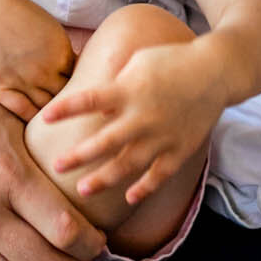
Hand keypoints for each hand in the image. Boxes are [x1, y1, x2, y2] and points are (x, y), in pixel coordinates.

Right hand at [0, 0, 74, 120]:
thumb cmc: (21, 18)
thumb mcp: (53, 32)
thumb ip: (65, 55)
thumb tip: (79, 72)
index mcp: (62, 55)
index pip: (79, 83)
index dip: (79, 90)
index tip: (77, 97)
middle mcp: (45, 71)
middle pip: (64, 98)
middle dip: (68, 105)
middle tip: (68, 114)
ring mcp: (22, 81)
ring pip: (46, 108)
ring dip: (50, 114)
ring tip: (54, 120)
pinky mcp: (0, 87)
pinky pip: (22, 111)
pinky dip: (32, 119)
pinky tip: (36, 121)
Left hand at [38, 43, 223, 204]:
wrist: (216, 71)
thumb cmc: (170, 61)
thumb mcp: (138, 61)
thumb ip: (114, 82)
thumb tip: (90, 100)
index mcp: (130, 89)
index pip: (91, 99)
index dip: (67, 108)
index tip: (44, 117)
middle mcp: (144, 115)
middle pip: (106, 140)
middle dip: (79, 155)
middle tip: (56, 166)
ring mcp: (163, 136)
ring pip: (129, 164)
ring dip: (104, 178)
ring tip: (82, 191)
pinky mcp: (180, 149)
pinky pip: (160, 174)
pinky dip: (145, 188)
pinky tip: (129, 199)